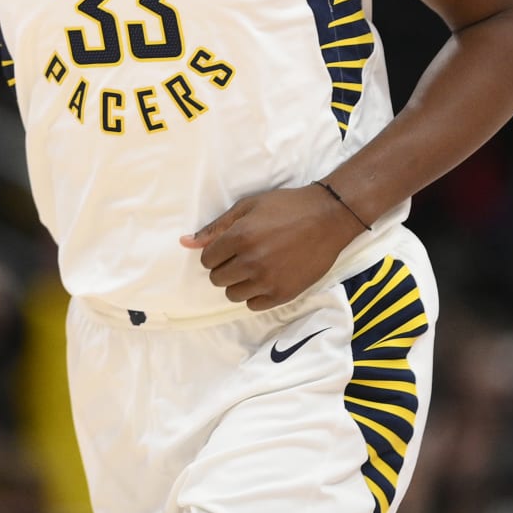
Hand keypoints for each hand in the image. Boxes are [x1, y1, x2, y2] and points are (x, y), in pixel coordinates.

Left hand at [180, 185, 359, 310]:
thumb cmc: (286, 207)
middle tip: (242, 256)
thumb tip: (185, 243)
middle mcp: (251, 262)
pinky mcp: (283, 294)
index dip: (215, 253)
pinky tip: (266, 279)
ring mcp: (268, 280)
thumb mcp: (248, 207)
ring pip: (232, 294)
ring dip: (238, 283)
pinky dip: (255, 294)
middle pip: (217, 279)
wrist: (328, 218)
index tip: (229, 247)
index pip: (207, 260)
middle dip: (225, 268)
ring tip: (255, 267)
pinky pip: (253, 305)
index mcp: (240, 237)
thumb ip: (215, 227)